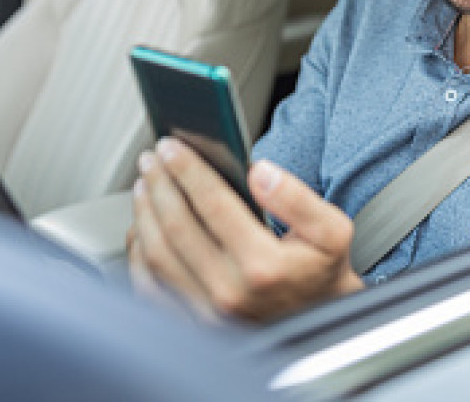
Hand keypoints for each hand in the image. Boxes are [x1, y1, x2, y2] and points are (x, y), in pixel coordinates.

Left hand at [127, 137, 363, 321]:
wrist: (318, 323)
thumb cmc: (320, 272)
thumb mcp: (331, 230)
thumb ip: (298, 198)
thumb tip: (260, 172)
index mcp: (263, 265)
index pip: (212, 203)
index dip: (187, 169)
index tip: (172, 147)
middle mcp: (229, 292)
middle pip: (177, 226)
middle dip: (159, 184)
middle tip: (151, 158)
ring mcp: (206, 313)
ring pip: (157, 255)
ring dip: (144, 213)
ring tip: (144, 185)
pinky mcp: (192, 323)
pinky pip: (149, 287)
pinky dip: (138, 254)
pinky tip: (141, 227)